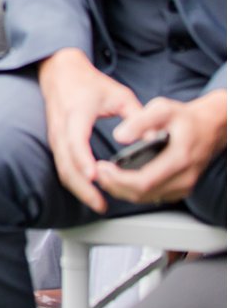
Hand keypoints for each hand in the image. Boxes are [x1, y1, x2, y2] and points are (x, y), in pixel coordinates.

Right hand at [39, 48, 145, 212]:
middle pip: (65, 163)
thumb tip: (153, 141)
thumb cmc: (89, 83)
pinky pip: (62, 165)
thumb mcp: (119, 95)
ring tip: (98, 203)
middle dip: (82, 187)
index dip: (83, 160)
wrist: (60, 73)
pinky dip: (74, 181)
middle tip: (100, 203)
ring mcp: (55, 136)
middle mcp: (61, 127)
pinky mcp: (56, 142)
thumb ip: (137, 118)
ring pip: (62, 168)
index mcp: (76, 113)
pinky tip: (89, 190)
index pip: (75, 141)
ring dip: (78, 188)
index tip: (95, 176)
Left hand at [94, 92, 227, 205]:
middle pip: (141, 194)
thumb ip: (140, 121)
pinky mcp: (180, 189)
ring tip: (104, 174)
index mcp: (179, 159)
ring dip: (121, 190)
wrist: (209, 127)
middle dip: (114, 185)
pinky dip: (133, 191)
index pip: (143, 181)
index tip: (101, 168)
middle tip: (97, 171)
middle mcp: (184, 177)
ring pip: (146, 199)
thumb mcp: (162, 109)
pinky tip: (120, 179)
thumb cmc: (185, 118)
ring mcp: (184, 186)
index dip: (117, 179)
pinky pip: (152, 196)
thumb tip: (120, 136)